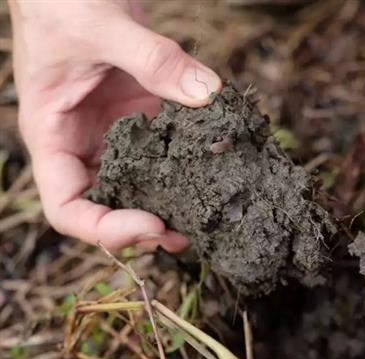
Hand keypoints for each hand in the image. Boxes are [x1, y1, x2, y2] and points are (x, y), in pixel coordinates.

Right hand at [9, 0, 220, 249]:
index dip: (106, 229)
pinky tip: (215, 167)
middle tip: (189, 234)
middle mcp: (83, 144)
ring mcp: (115, 134)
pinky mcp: (141, 119)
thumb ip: (153, 59)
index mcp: (54, 136)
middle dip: (145, 228)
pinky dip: (187, 165)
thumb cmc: (63, 1)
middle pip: (108, 208)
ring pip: (139, 186)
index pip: (68, 208)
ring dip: (170, 204)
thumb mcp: (102, 27)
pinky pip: (164, 151)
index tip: (152, 223)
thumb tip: (207, 94)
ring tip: (207, 213)